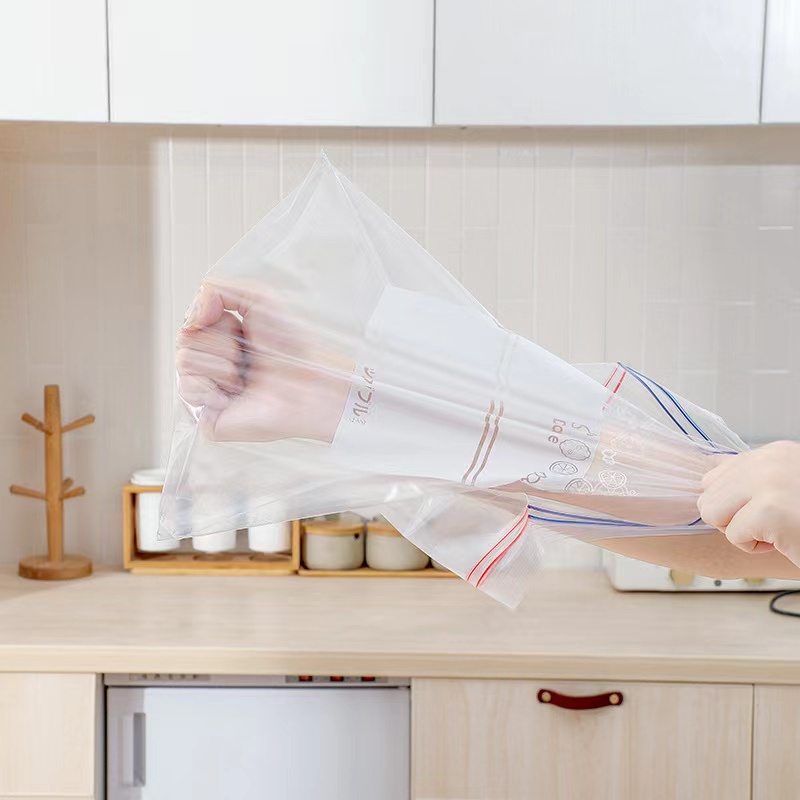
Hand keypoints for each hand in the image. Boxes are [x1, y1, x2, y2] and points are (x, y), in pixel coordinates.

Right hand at [177, 279, 351, 442]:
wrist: (308, 386)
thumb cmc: (293, 349)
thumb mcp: (259, 298)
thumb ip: (218, 289)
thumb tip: (191, 315)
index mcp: (221, 336)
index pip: (191, 318)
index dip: (213, 318)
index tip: (239, 326)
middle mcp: (211, 362)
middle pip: (185, 337)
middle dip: (221, 343)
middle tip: (246, 357)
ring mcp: (206, 389)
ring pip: (184, 361)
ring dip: (222, 366)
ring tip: (244, 378)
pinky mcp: (205, 414)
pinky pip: (187, 389)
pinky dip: (212, 389)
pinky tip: (234, 395)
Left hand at [698, 441, 799, 564]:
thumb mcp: (782, 487)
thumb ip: (749, 478)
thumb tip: (707, 477)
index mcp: (775, 452)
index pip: (715, 475)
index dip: (734, 504)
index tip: (768, 510)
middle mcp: (771, 459)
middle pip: (708, 495)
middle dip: (734, 519)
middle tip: (774, 524)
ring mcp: (770, 481)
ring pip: (712, 513)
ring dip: (741, 532)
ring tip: (777, 530)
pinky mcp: (770, 511)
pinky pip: (733, 535)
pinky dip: (754, 548)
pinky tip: (786, 540)